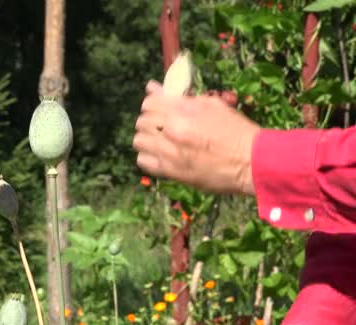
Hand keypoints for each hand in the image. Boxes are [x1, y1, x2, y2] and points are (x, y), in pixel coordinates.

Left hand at [132, 81, 260, 194]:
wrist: (251, 162)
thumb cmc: (236, 131)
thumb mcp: (212, 106)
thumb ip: (180, 97)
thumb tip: (152, 86)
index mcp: (182, 113)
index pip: (149, 103)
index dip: (154, 104)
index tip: (162, 108)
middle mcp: (171, 132)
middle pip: (142, 122)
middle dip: (151, 120)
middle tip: (164, 125)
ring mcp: (168, 154)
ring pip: (139, 141)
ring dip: (147, 138)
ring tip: (160, 140)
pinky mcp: (170, 172)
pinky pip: (143, 162)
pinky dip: (148, 157)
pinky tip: (160, 155)